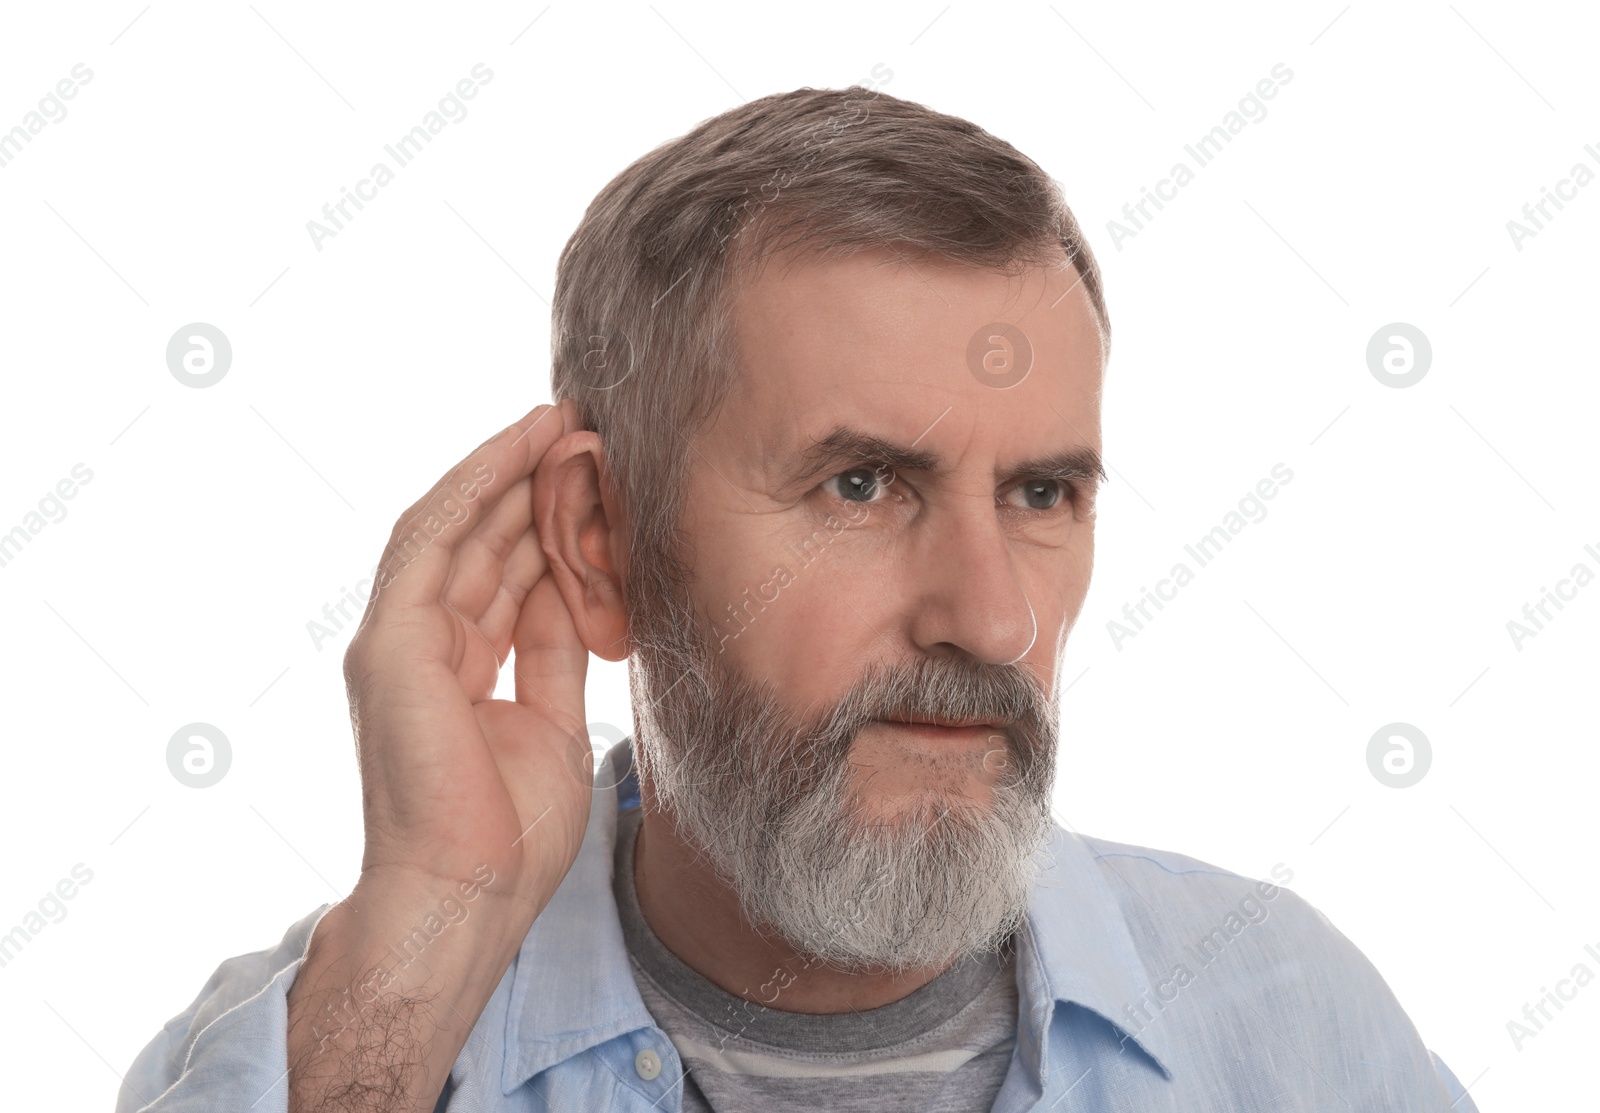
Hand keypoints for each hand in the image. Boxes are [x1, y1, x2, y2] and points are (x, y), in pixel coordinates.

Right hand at [342, 398, 592, 935]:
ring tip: (558, 421)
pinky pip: (432, 543)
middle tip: (585, 428)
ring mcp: (397, 642)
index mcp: (452, 670)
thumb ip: (554, 651)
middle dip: (530, 482)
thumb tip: (578, 590)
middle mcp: (418, 646)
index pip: (497, 573)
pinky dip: (474, 490)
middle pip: (478, 541)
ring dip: (505, 470)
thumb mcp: (551, 719)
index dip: (542, 520)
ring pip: (453, 528)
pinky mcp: (390, 644)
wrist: (469, 895)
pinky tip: (516, 451)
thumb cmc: (510, 832)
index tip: (589, 476)